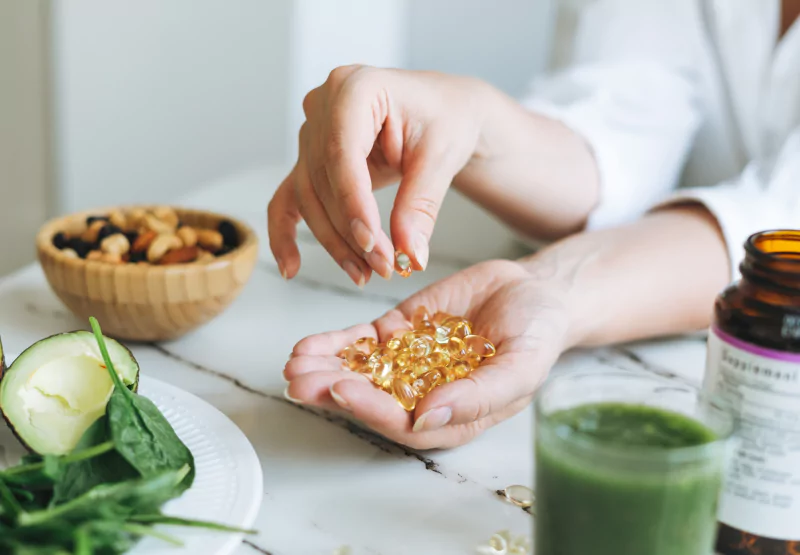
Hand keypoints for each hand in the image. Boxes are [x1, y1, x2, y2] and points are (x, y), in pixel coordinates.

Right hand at [267, 65, 487, 285]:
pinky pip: (289, 198)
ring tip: (365, 274)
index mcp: (356, 87)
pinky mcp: (310, 159)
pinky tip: (292, 267)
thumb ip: (420, 205)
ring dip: (334, 241)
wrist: (444, 112)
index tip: (372, 244)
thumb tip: (410, 255)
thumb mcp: (442, 157)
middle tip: (383, 267)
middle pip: (323, 180)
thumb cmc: (446, 119)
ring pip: (309, 197)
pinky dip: (286, 233)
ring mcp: (312, 131)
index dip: (353, 204)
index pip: (342, 153)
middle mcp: (323, 104)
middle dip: (351, 231)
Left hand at [283, 260, 571, 448]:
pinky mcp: (399, 332)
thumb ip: (479, 395)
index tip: (342, 391)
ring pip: (359, 371)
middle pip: (371, 400)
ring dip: (324, 369)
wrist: (535, 292)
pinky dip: (334, 344)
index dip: (372, 410)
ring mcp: (408, 362)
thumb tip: (428, 419)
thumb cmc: (538, 335)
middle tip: (300, 382)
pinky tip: (307, 346)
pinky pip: (361, 342)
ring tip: (294, 364)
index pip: (404, 423)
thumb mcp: (521, 366)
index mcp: (452, 415)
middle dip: (332, 391)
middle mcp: (424, 394)